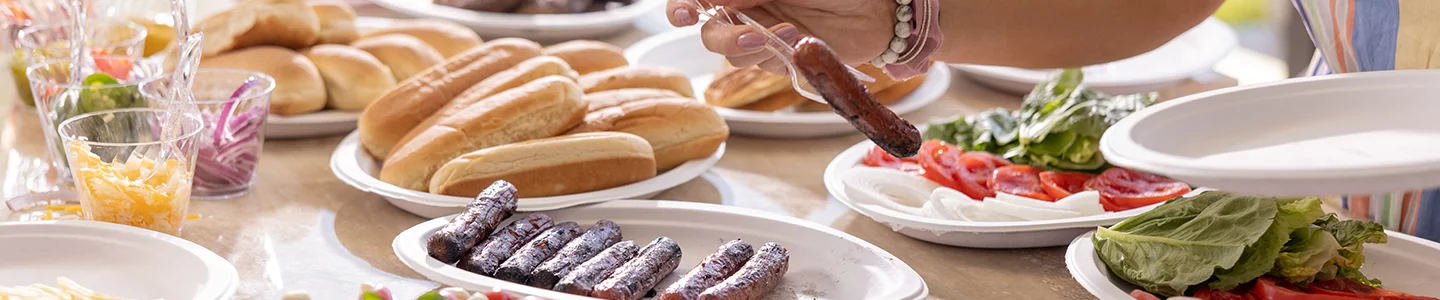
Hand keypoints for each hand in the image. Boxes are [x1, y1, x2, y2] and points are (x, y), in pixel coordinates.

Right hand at [667, 0, 895, 73]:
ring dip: (753, 48)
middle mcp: (749, 6)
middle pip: (708, 28)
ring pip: (733, 53)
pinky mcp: (786, 59)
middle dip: (721, 34)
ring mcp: (766, 33)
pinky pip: (764, 67)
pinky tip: (800, 42)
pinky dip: (777, 58)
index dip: (682, 5)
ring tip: (789, 35)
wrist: (887, 8)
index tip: (682, 13)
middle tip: (749, 35)